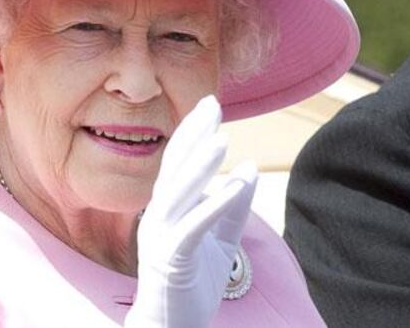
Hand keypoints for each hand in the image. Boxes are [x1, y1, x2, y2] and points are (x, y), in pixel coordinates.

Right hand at [125, 95, 257, 327]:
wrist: (172, 326)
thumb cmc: (193, 282)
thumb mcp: (222, 238)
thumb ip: (235, 205)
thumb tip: (251, 167)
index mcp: (167, 208)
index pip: (179, 162)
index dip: (194, 131)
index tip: (210, 104)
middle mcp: (158, 217)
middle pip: (174, 168)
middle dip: (193, 135)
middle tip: (211, 104)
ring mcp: (161, 237)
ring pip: (178, 193)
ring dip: (200, 165)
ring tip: (221, 138)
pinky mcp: (171, 259)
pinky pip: (193, 227)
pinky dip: (213, 205)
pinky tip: (234, 185)